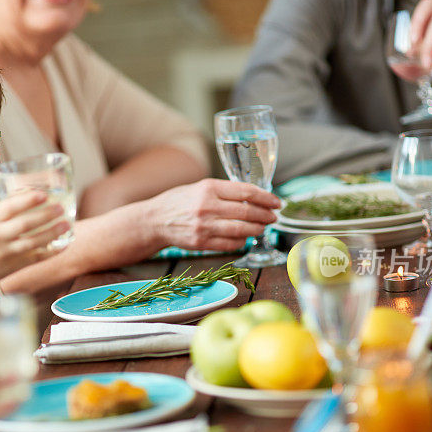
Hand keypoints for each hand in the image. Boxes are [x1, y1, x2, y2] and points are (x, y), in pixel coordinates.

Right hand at [0, 191, 70, 294]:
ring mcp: (6, 252)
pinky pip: (36, 257)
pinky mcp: (13, 266)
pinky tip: (63, 244)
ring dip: (53, 232)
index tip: (43, 194)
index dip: (29, 200)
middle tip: (60, 207)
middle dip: (46, 214)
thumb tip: (27, 196)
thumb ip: (2, 212)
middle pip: (26, 223)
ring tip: (66, 224)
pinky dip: (52, 251)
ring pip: (34, 241)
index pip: (11, 206)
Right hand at [144, 178, 278, 251]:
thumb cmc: (180, 201)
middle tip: (273, 217)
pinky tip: (245, 238)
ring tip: (262, 227)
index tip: (276, 202)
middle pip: (247, 212)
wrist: (154, 220)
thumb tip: (255, 198)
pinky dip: (242, 242)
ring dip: (257, 229)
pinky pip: (230, 244)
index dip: (266, 198)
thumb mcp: (200, 187)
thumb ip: (225, 191)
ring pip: (242, 230)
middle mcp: (207, 206)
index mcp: (209, 188)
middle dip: (265, 215)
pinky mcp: (201, 243)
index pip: (246, 191)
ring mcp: (204, 226)